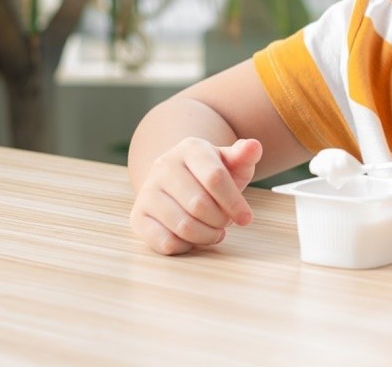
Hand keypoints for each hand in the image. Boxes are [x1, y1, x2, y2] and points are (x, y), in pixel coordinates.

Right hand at [130, 137, 261, 254]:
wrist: (178, 182)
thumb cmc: (212, 174)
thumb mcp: (231, 163)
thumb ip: (245, 156)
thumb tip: (254, 146)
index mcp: (190, 148)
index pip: (215, 177)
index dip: (234, 202)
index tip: (246, 219)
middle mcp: (163, 166)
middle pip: (199, 205)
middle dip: (220, 220)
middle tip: (226, 222)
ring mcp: (147, 191)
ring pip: (183, 226)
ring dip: (207, 235)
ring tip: (215, 231)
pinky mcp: (137, 216)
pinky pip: (165, 242)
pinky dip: (186, 246)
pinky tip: (193, 238)